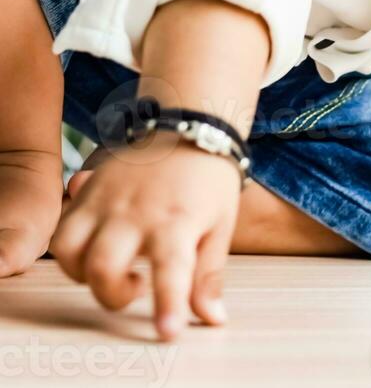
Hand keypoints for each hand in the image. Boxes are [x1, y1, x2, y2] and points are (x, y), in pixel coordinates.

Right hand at [49, 132, 241, 339]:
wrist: (188, 125)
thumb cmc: (208, 179)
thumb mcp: (220, 225)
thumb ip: (209, 275)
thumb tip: (211, 319)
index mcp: (177, 221)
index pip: (171, 270)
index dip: (167, 305)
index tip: (166, 332)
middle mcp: (137, 211)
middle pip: (100, 266)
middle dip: (111, 294)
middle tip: (136, 285)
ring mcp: (107, 198)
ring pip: (69, 247)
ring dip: (82, 271)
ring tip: (112, 265)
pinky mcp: (90, 188)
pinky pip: (62, 224)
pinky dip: (70, 245)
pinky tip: (96, 242)